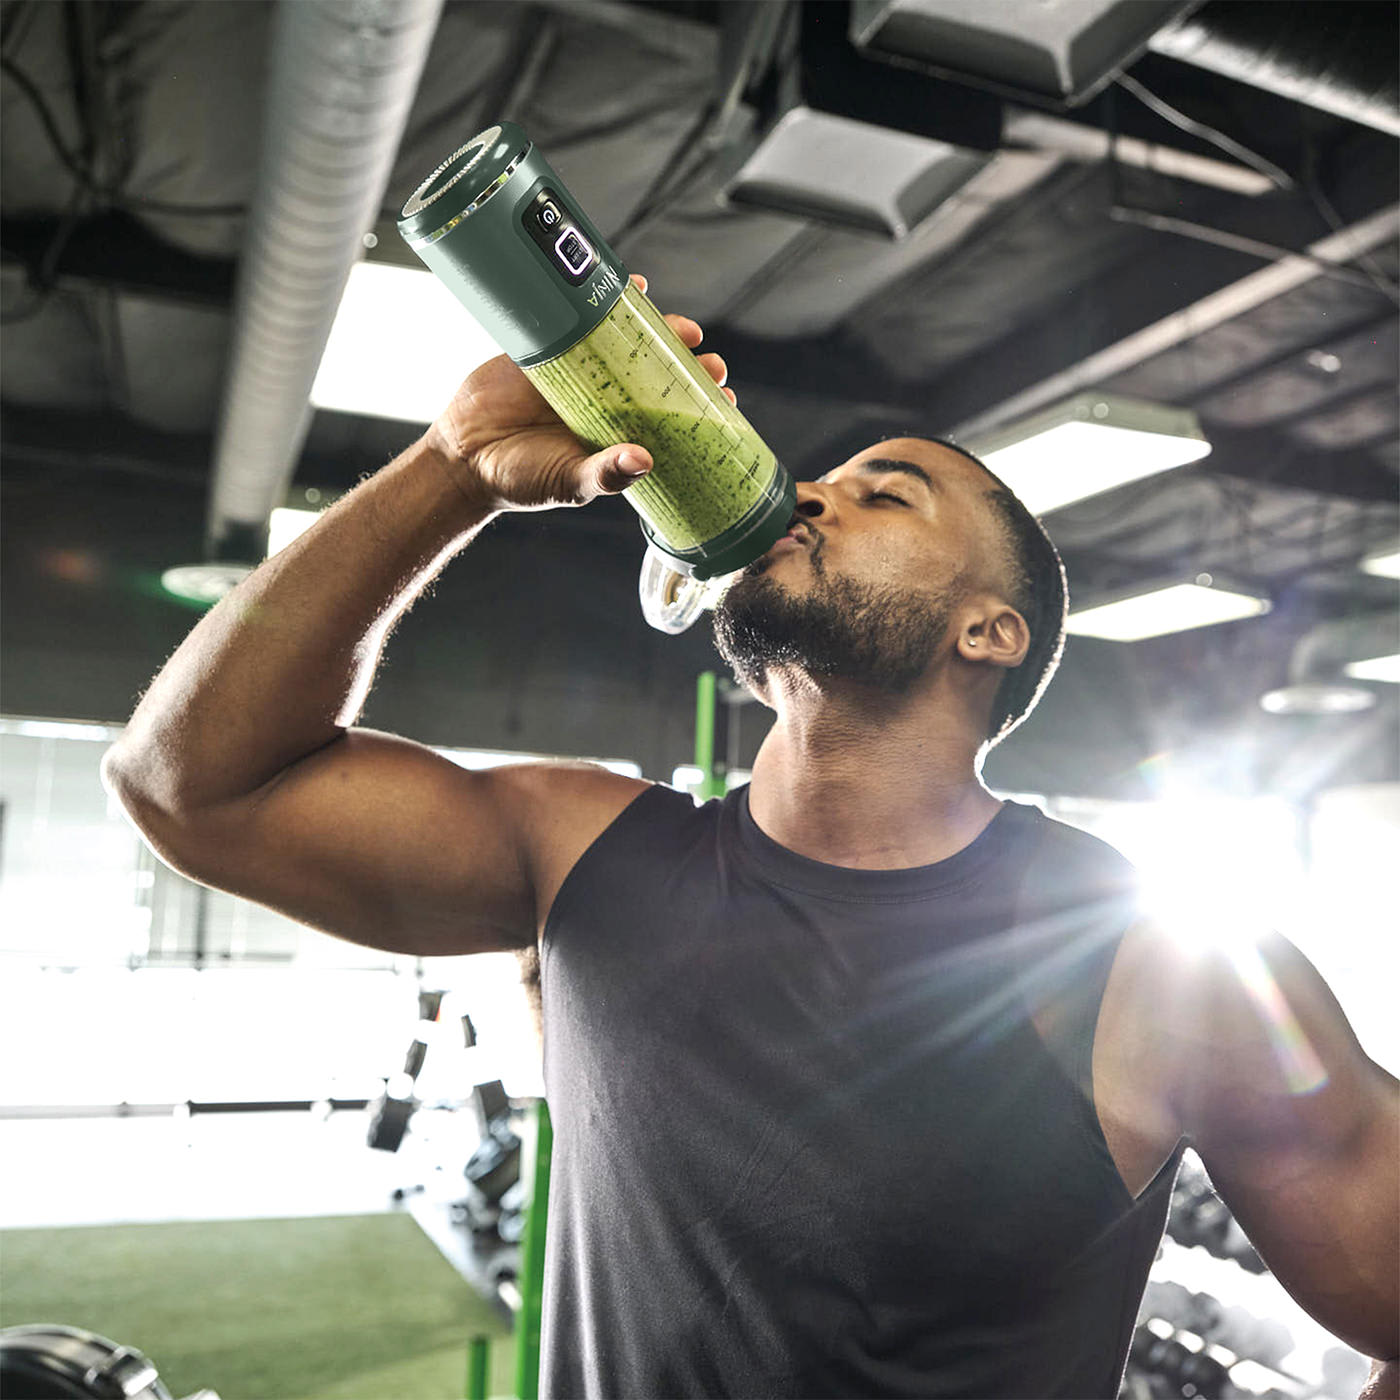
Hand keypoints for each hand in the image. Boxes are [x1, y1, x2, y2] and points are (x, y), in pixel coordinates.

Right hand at [424, 273, 735, 511]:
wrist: (463, 458)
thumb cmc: (521, 480)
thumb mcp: (568, 482)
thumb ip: (605, 473)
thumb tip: (645, 460)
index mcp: (619, 432)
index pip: (672, 417)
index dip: (701, 406)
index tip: (726, 399)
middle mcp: (607, 398)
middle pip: (659, 373)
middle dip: (689, 364)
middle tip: (711, 363)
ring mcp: (580, 368)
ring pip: (628, 339)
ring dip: (660, 328)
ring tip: (685, 326)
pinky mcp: (549, 344)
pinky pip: (582, 315)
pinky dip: (607, 297)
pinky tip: (636, 285)